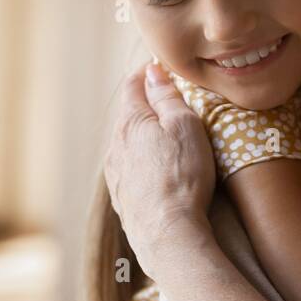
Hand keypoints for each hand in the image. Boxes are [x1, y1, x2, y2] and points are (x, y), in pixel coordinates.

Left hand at [104, 61, 216, 280]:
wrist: (167, 234)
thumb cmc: (182, 177)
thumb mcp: (184, 126)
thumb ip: (168, 97)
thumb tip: (153, 72)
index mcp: (131, 122)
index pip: (134, 85)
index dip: (148, 73)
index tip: (161, 67)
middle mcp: (116, 145)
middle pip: (129, 114)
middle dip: (146, 102)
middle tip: (167, 96)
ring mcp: (116, 173)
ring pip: (127, 142)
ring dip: (142, 133)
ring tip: (163, 133)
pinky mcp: (123, 197)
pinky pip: (129, 168)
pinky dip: (141, 159)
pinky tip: (155, 167)